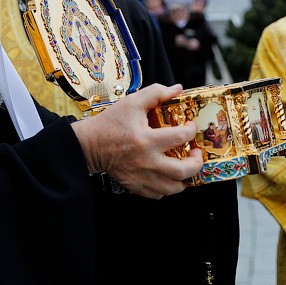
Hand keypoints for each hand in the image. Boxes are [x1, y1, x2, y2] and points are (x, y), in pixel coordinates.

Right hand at [71, 83, 203, 198]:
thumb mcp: (132, 102)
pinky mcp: (135, 186)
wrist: (89, 143)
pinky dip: (166, 188)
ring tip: (184, 168)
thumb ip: (156, 93)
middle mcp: (147, 161)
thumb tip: (176, 89)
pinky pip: (158, 194)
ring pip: (173, 188)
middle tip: (196, 153)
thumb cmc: (110, 123)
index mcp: (147, 139)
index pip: (180, 137)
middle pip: (183, 170)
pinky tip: (165, 176)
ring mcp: (141, 176)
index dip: (191, 130)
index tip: (190, 127)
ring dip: (184, 179)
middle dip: (196, 162)